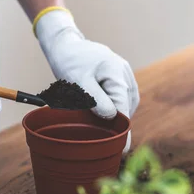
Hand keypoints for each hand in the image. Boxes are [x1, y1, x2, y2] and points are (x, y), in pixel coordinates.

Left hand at [35, 9, 138, 151]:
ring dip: (117, 115)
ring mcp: (124, 73)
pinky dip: (115, 106)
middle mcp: (125, 73)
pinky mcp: (120, 76)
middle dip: (119, 123)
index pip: (123, 108)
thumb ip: (95, 99)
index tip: (123, 148)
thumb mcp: (78, 82)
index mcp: (116, 74)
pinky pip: (122, 97)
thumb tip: (112, 116)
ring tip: (106, 127)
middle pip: (127, 106)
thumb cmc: (69, 62)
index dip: (123, 130)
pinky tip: (106, 114)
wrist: (66, 45)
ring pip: (126, 102)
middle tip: (111, 143)